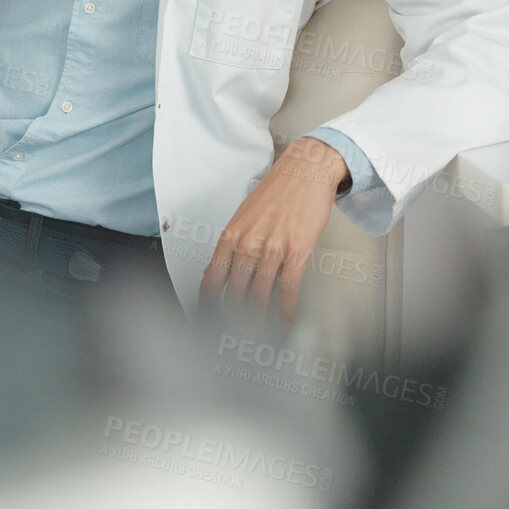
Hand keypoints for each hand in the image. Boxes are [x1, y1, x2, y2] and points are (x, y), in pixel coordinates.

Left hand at [198, 138, 348, 324]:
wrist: (304, 171)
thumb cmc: (276, 192)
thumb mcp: (244, 216)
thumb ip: (234, 244)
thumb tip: (222, 271)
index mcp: (231, 235)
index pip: (212, 276)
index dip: (207, 302)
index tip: (204, 318)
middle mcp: (248, 242)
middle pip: (235, 289)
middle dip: (232, 317)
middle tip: (231, 335)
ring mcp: (273, 247)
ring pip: (260, 292)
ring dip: (259, 319)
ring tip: (257, 336)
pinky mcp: (297, 250)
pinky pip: (289, 286)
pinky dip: (287, 307)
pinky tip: (286, 321)